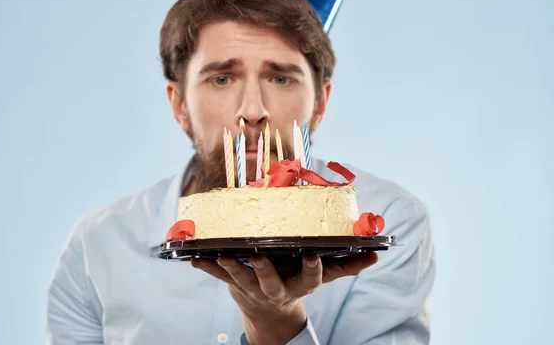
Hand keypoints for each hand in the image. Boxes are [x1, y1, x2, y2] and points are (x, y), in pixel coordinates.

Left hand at [191, 252, 377, 344]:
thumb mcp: (319, 279)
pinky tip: (193, 256)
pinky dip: (205, 266)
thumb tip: (375, 255)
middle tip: (258, 256)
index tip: (313, 255)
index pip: (309, 280)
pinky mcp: (234, 284)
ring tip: (222, 253)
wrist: (270, 314)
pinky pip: (218, 275)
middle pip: (271, 282)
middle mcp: (276, 289)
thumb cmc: (296, 285)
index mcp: (298, 286)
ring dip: (230, 266)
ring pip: (240, 278)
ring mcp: (252, 288)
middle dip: (264, 271)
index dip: (311, 269)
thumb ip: (345, 266)